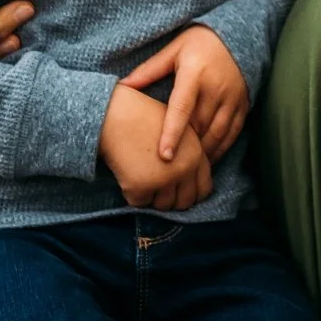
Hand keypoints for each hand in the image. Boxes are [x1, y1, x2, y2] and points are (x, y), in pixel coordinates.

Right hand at [99, 87, 213, 210]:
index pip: (204, 189)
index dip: (191, 193)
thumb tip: (188, 186)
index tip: (178, 192)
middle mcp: (184, 168)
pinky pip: (140, 203)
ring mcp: (163, 179)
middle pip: (185, 202)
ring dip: (152, 197)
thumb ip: (188, 155)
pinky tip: (128, 173)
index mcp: (196, 154)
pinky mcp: (141, 187)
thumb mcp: (177, 131)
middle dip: (172, 200)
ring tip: (141, 175)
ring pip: (162, 206)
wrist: (116, 114)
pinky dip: (132, 194)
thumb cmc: (143, 120)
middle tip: (157, 188)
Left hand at [122, 27, 249, 161]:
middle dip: (186, 149)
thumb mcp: (173, 50)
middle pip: (199, 126)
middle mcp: (216, 87)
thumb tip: (123, 87)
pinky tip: (208, 159)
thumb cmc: (199, 42)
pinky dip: (221, 148)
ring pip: (217, 133)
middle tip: (169, 170)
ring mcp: (232, 97)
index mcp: (194, 73)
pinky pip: (232, 132)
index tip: (164, 156)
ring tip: (188, 169)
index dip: (172, 133)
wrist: (237, 35)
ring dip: (203, 153)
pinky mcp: (243, 103)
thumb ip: (149, 70)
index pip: (182, 108)